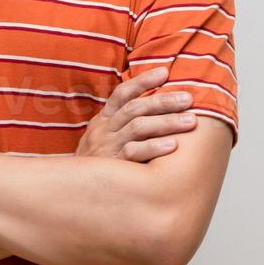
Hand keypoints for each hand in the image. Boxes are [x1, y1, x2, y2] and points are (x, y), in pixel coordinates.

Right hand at [75, 66, 197, 161]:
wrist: (73, 192)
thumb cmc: (97, 163)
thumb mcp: (103, 138)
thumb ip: (123, 123)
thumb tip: (156, 106)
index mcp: (104, 120)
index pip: (122, 94)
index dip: (142, 81)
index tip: (165, 72)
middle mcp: (105, 130)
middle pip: (135, 108)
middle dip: (164, 101)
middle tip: (188, 99)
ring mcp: (108, 148)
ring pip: (138, 127)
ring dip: (166, 122)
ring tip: (190, 121)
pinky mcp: (113, 167)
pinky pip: (133, 153)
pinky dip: (153, 148)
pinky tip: (173, 145)